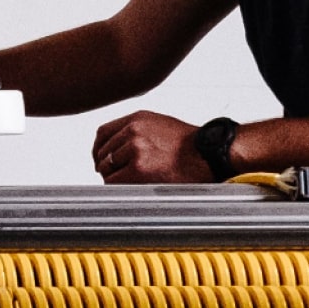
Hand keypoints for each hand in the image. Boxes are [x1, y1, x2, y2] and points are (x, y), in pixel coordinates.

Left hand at [92, 110, 210, 182]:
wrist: (209, 154)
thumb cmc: (190, 144)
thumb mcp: (160, 125)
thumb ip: (136, 132)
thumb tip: (118, 147)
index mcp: (137, 119)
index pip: (103, 133)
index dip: (98, 149)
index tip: (100, 159)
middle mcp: (133, 131)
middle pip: (103, 153)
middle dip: (107, 166)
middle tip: (116, 176)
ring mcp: (135, 150)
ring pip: (107, 169)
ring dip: (114, 178)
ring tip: (129, 182)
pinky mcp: (138, 169)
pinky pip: (115, 182)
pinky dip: (119, 187)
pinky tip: (131, 188)